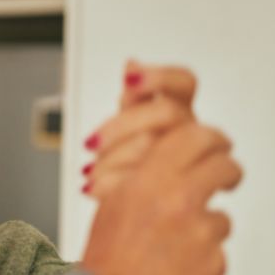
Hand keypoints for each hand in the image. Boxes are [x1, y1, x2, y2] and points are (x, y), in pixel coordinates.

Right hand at [80, 120, 241, 274]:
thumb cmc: (105, 262)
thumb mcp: (113, 205)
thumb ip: (145, 178)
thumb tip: (173, 160)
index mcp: (147, 181)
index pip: (196, 137)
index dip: (212, 139)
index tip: (216, 147)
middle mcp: (177, 200)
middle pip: (224, 167)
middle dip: (227, 173)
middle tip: (225, 179)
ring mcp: (199, 233)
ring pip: (221, 217)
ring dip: (205, 228)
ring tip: (173, 249)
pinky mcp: (214, 263)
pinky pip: (217, 253)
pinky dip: (202, 261)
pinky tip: (175, 271)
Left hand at [83, 60, 197, 199]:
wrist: (140, 211)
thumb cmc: (142, 162)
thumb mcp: (134, 126)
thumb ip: (134, 98)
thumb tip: (131, 62)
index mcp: (178, 111)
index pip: (182, 84)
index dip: (159, 78)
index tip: (129, 78)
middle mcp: (186, 133)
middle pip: (167, 114)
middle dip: (122, 125)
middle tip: (90, 142)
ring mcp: (183, 161)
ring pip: (157, 148)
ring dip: (114, 159)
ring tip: (88, 172)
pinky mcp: (174, 190)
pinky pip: (147, 185)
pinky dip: (112, 185)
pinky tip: (91, 189)